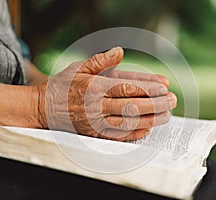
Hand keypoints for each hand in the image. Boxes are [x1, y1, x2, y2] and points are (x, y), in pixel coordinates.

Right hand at [37, 47, 176, 140]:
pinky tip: (148, 129)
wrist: (44, 108)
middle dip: (155, 104)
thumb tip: (119, 51)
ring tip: (166, 116)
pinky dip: (134, 134)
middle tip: (172, 102)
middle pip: (131, 106)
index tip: (165, 88)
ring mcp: (95, 122)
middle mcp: (96, 106)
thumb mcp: (78, 67)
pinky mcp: (94, 134)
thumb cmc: (63, 85)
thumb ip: (100, 61)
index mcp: (94, 87)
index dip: (148, 88)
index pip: (127, 87)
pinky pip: (117, 136)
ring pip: (127, 122)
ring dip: (149, 120)